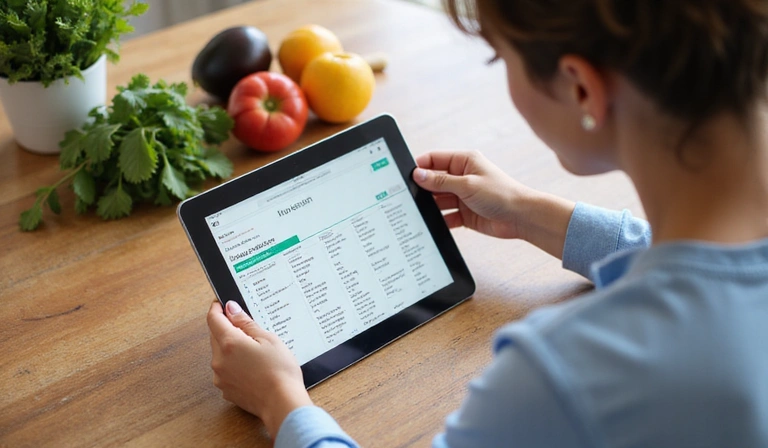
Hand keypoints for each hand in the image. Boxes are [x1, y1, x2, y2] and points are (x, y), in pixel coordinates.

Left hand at [207, 300, 311, 436]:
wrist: (282, 403)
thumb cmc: (279, 371)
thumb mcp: (267, 339)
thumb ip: (245, 323)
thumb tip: (231, 309)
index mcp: (229, 343)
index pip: (213, 319)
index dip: (216, 308)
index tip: (221, 303)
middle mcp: (219, 360)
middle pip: (215, 336)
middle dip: (227, 328)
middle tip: (247, 327)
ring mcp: (221, 377)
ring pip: (220, 354)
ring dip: (231, 348)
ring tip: (255, 351)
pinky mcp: (226, 390)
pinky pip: (225, 370)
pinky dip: (234, 364)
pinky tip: (253, 367)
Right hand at [413, 151, 532, 238]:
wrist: (521, 218)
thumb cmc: (501, 194)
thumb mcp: (467, 185)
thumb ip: (440, 181)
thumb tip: (418, 174)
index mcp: (464, 161)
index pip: (434, 159)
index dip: (419, 166)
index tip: (404, 175)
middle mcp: (462, 177)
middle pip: (434, 181)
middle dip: (422, 188)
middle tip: (407, 196)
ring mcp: (462, 196)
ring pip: (438, 200)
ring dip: (430, 206)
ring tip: (417, 211)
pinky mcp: (464, 214)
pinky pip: (446, 216)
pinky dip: (439, 220)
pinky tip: (430, 224)